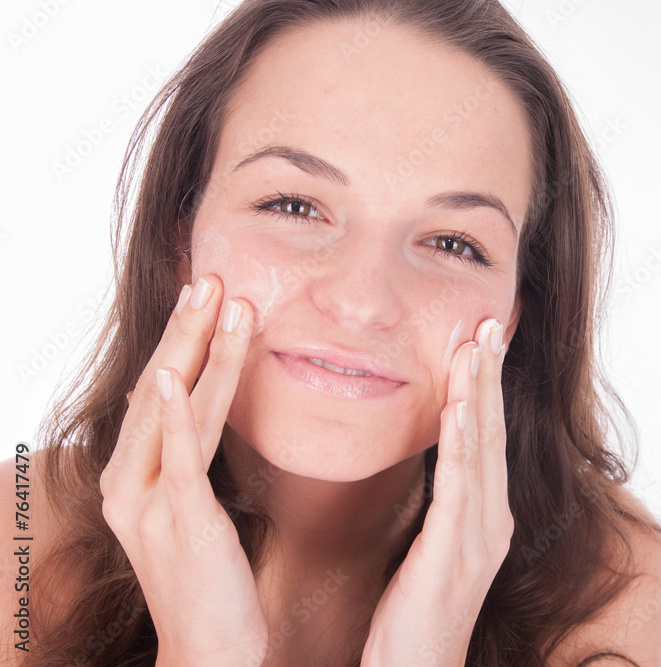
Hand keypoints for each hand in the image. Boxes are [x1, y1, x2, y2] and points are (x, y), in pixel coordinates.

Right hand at [100, 275, 268, 666]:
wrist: (210, 647)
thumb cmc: (208, 577)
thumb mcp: (190, 507)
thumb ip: (183, 458)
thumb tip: (185, 403)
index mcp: (132, 477)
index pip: (157, 396)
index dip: (182, 344)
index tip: (206, 298)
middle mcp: (127, 484)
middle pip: (158, 392)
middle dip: (186, 333)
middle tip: (211, 279)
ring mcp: (146, 502)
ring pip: (173, 411)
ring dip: (197, 352)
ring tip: (221, 303)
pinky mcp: (177, 519)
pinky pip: (176, 457)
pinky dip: (172, 412)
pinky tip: (170, 373)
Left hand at [361, 318, 513, 666]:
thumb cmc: (416, 615)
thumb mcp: (431, 548)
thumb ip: (440, 503)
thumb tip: (431, 457)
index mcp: (486, 515)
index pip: (487, 436)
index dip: (485, 385)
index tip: (480, 337)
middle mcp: (492, 520)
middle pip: (492, 432)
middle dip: (489, 374)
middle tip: (489, 321)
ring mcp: (478, 538)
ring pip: (481, 451)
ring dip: (478, 394)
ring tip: (475, 345)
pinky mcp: (454, 555)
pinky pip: (459, 489)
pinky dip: (462, 444)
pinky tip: (460, 408)